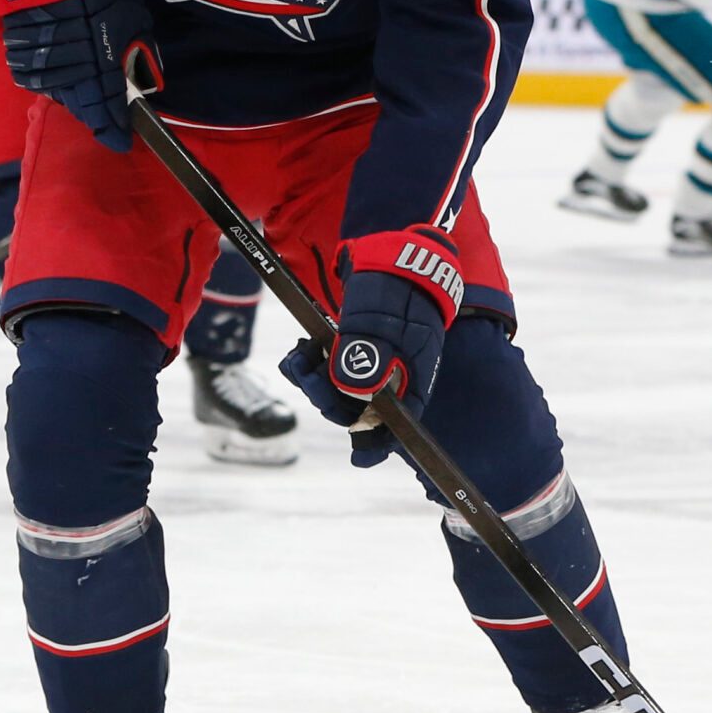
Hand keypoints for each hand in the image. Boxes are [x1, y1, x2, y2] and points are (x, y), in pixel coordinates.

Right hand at [0, 0, 157, 151]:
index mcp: (100, 52)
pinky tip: (56, 67)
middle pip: (80, 103)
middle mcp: (69, 59)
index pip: (106, 104)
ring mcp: (40, 55)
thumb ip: (137, 47)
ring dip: (70, 94)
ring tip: (82, 85)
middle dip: (95, 112)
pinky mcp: (18, 47)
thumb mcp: (130, 10)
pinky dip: (46, 77)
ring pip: (54, 91)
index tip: (121, 142)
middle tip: (106, 116)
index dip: (112, 127)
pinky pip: (31, 76)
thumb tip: (144, 80)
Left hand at [279, 225, 462, 467]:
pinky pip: (332, 372)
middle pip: (360, 412)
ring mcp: (374, 366)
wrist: (393, 254)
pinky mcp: (355, 351)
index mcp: (412, 380)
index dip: (377, 444)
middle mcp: (394, 380)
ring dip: (315, 382)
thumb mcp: (383, 324)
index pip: (398, 425)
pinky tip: (301, 352)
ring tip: (299, 358)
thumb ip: (366, 357)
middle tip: (307, 372)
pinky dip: (313, 366)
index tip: (359, 458)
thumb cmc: (397, 290)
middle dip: (329, 400)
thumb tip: (351, 392)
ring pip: (341, 393)